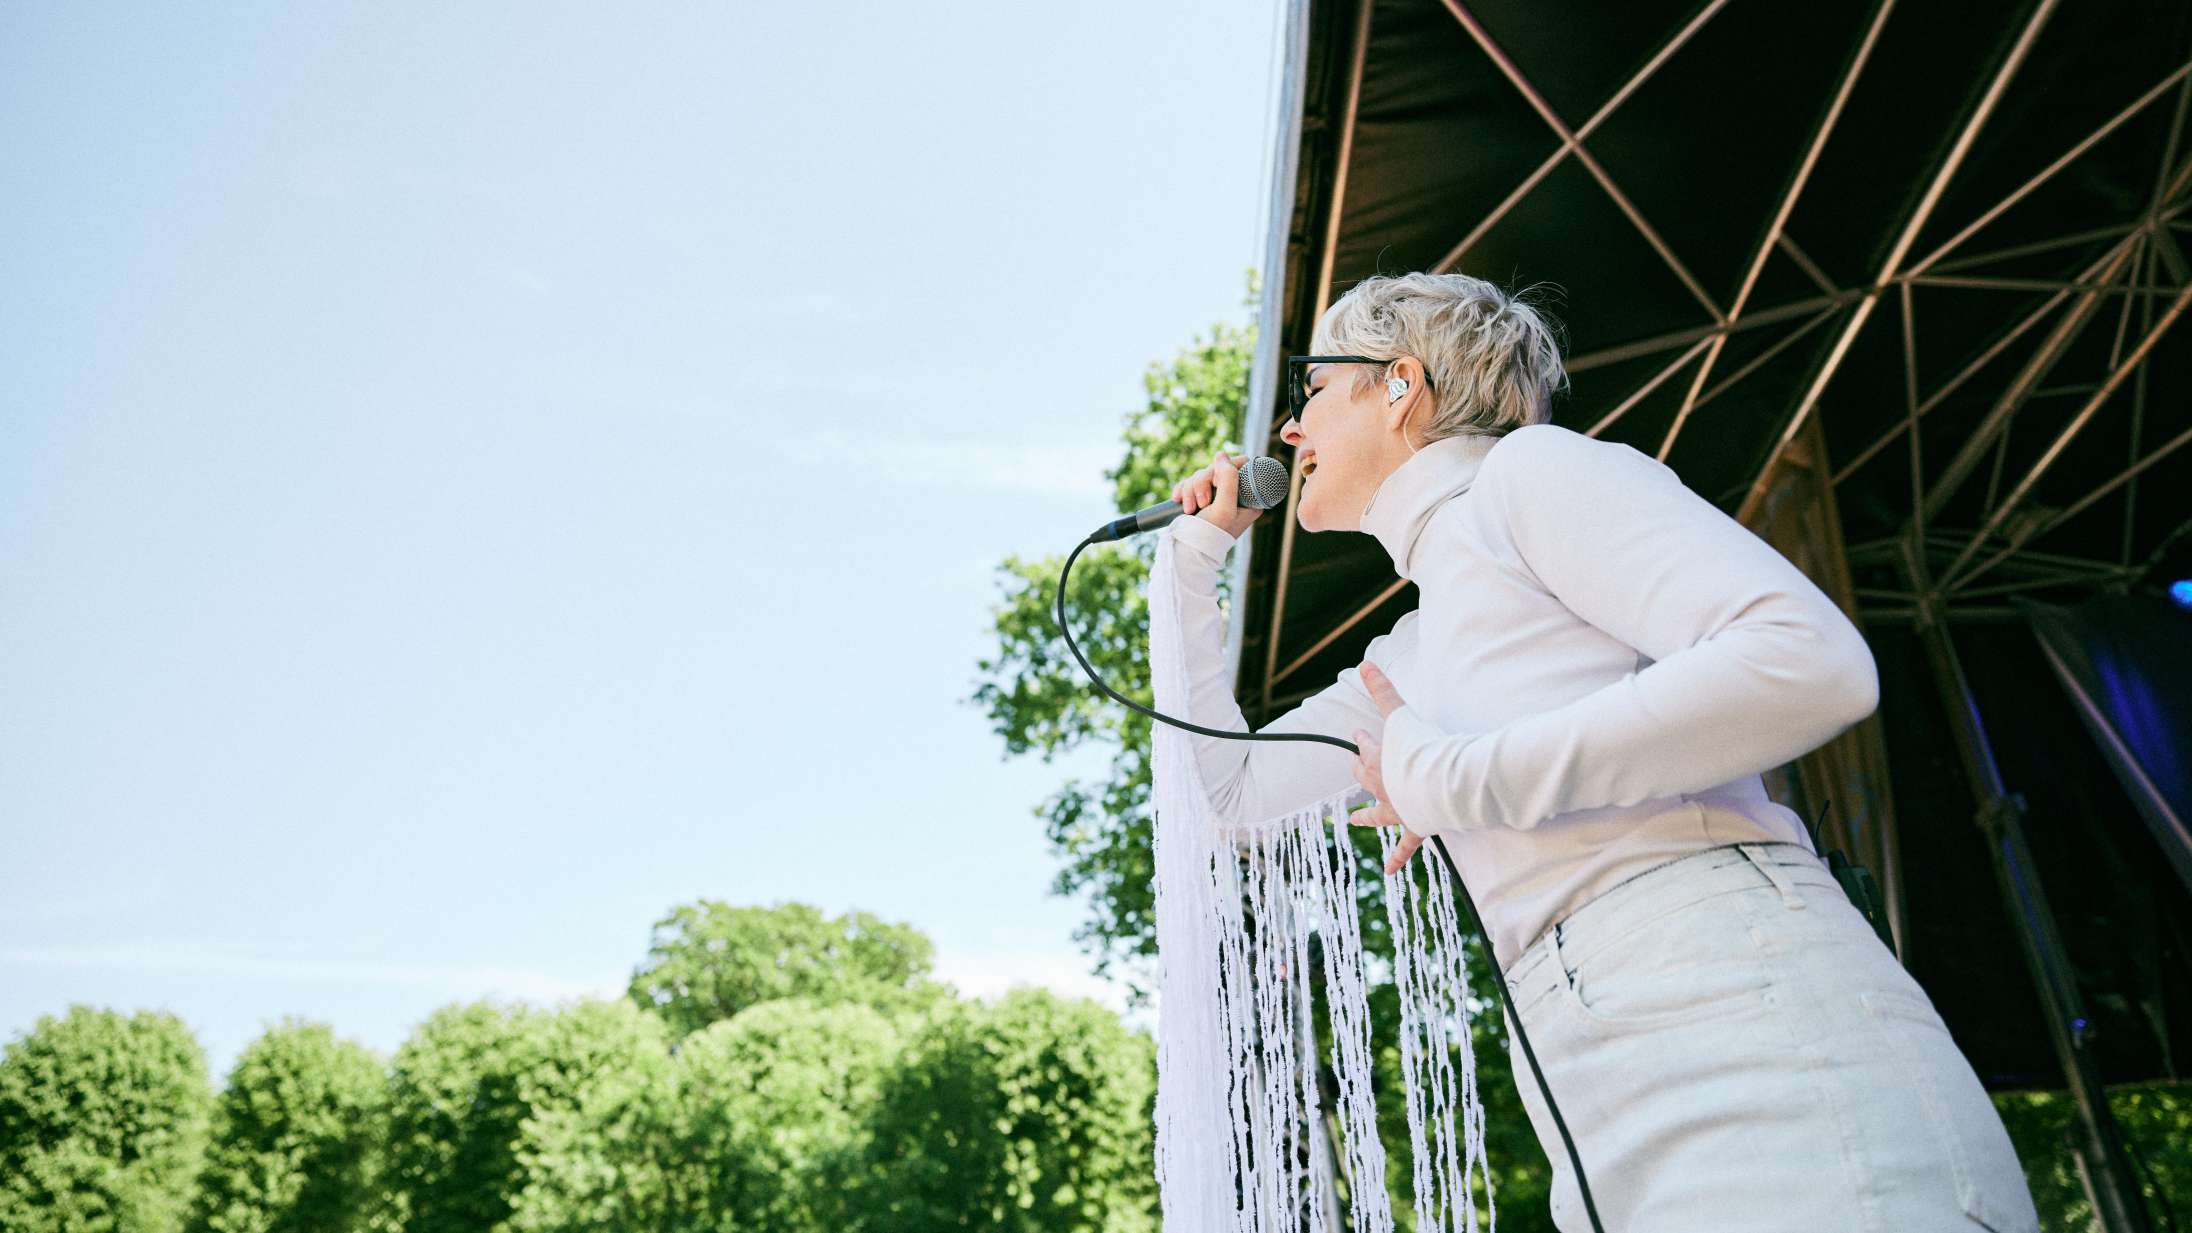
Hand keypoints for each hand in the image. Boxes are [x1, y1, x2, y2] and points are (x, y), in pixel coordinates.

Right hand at [1169, 448, 1262, 539]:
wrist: (1187, 551)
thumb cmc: (1210, 534)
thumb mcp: (1224, 507)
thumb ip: (1228, 479)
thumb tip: (1222, 455)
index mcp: (1248, 497)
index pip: (1243, 466)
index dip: (1228, 469)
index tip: (1218, 483)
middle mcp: (1233, 495)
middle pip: (1219, 468)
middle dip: (1204, 483)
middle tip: (1202, 502)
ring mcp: (1215, 495)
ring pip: (1202, 474)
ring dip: (1192, 489)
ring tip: (1190, 508)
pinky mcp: (1198, 497)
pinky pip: (1189, 481)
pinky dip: (1183, 490)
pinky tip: (1179, 501)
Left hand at [1350, 661, 1426, 874]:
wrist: (1442, 784)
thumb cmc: (1423, 749)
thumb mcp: (1400, 714)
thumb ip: (1383, 690)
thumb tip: (1364, 663)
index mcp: (1380, 761)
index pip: (1367, 748)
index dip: (1363, 741)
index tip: (1357, 735)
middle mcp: (1385, 787)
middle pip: (1367, 778)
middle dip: (1361, 770)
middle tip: (1355, 765)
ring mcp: (1400, 809)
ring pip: (1378, 812)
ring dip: (1367, 815)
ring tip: (1356, 819)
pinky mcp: (1416, 827)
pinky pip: (1405, 846)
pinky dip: (1397, 858)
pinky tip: (1388, 871)